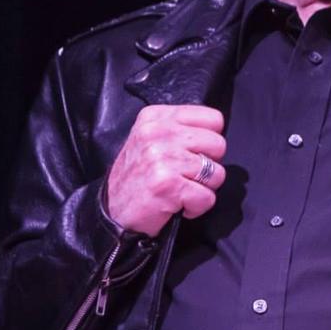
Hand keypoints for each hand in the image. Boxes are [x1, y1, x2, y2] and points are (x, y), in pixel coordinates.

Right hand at [104, 105, 227, 235]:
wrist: (112, 211)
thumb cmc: (138, 177)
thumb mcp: (151, 139)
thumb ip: (181, 129)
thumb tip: (216, 133)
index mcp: (156, 117)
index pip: (213, 118)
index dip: (209, 141)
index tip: (191, 154)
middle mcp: (157, 133)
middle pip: (219, 145)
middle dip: (209, 166)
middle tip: (184, 175)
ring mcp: (162, 158)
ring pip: (216, 173)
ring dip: (202, 188)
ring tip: (179, 189)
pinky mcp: (167, 184)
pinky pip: (207, 197)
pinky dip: (196, 207)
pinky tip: (176, 204)